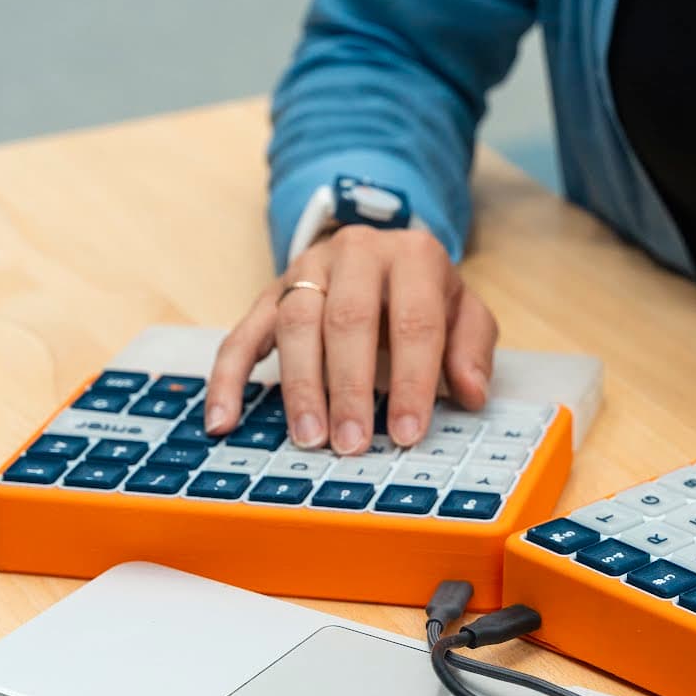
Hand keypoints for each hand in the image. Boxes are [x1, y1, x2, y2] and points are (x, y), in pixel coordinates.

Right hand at [203, 226, 497, 452]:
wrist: (382, 252)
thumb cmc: (426, 295)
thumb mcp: (465, 312)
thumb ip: (472, 349)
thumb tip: (470, 393)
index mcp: (413, 256)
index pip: (414, 322)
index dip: (411, 382)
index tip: (407, 433)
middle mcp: (356, 253)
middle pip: (347, 320)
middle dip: (349, 388)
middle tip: (351, 444)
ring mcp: (306, 270)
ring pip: (295, 324)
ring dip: (300, 388)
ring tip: (309, 439)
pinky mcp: (270, 293)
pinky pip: (242, 334)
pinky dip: (228, 379)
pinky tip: (224, 420)